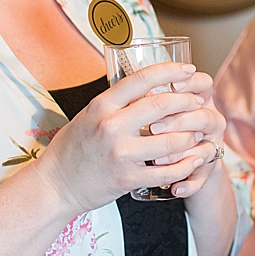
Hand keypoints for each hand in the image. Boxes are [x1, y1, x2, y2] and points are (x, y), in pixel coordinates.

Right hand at [34, 62, 219, 214]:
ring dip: (191, 134)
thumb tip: (146, 86)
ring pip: (171, 140)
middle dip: (187, 101)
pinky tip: (194, 158)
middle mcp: (111, 126)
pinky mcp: (128, 178)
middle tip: (198, 101)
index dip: (171, 71)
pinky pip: (167, 170)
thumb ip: (115, 103)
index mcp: (101, 106)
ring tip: (198, 131)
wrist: (56, 185)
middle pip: (161, 105)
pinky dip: (186, 164)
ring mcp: (121, 154)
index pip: (142, 79)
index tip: (188, 70)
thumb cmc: (72, 148)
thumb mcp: (88, 115)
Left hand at [144, 68, 226, 200]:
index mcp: (200, 99)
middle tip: (152, 128)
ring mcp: (210, 146)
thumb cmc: (166, 128)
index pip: (203, 84)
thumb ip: (154, 98)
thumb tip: (133, 88)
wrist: (178, 163)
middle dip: (177, 121)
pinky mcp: (207, 170)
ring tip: (156, 161)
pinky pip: (201, 178)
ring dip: (178, 155)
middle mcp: (210, 121)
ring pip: (204, 149)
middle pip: (203, 116)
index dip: (190, 83)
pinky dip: (188, 184)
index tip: (170, 86)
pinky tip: (175, 189)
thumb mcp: (162, 109)